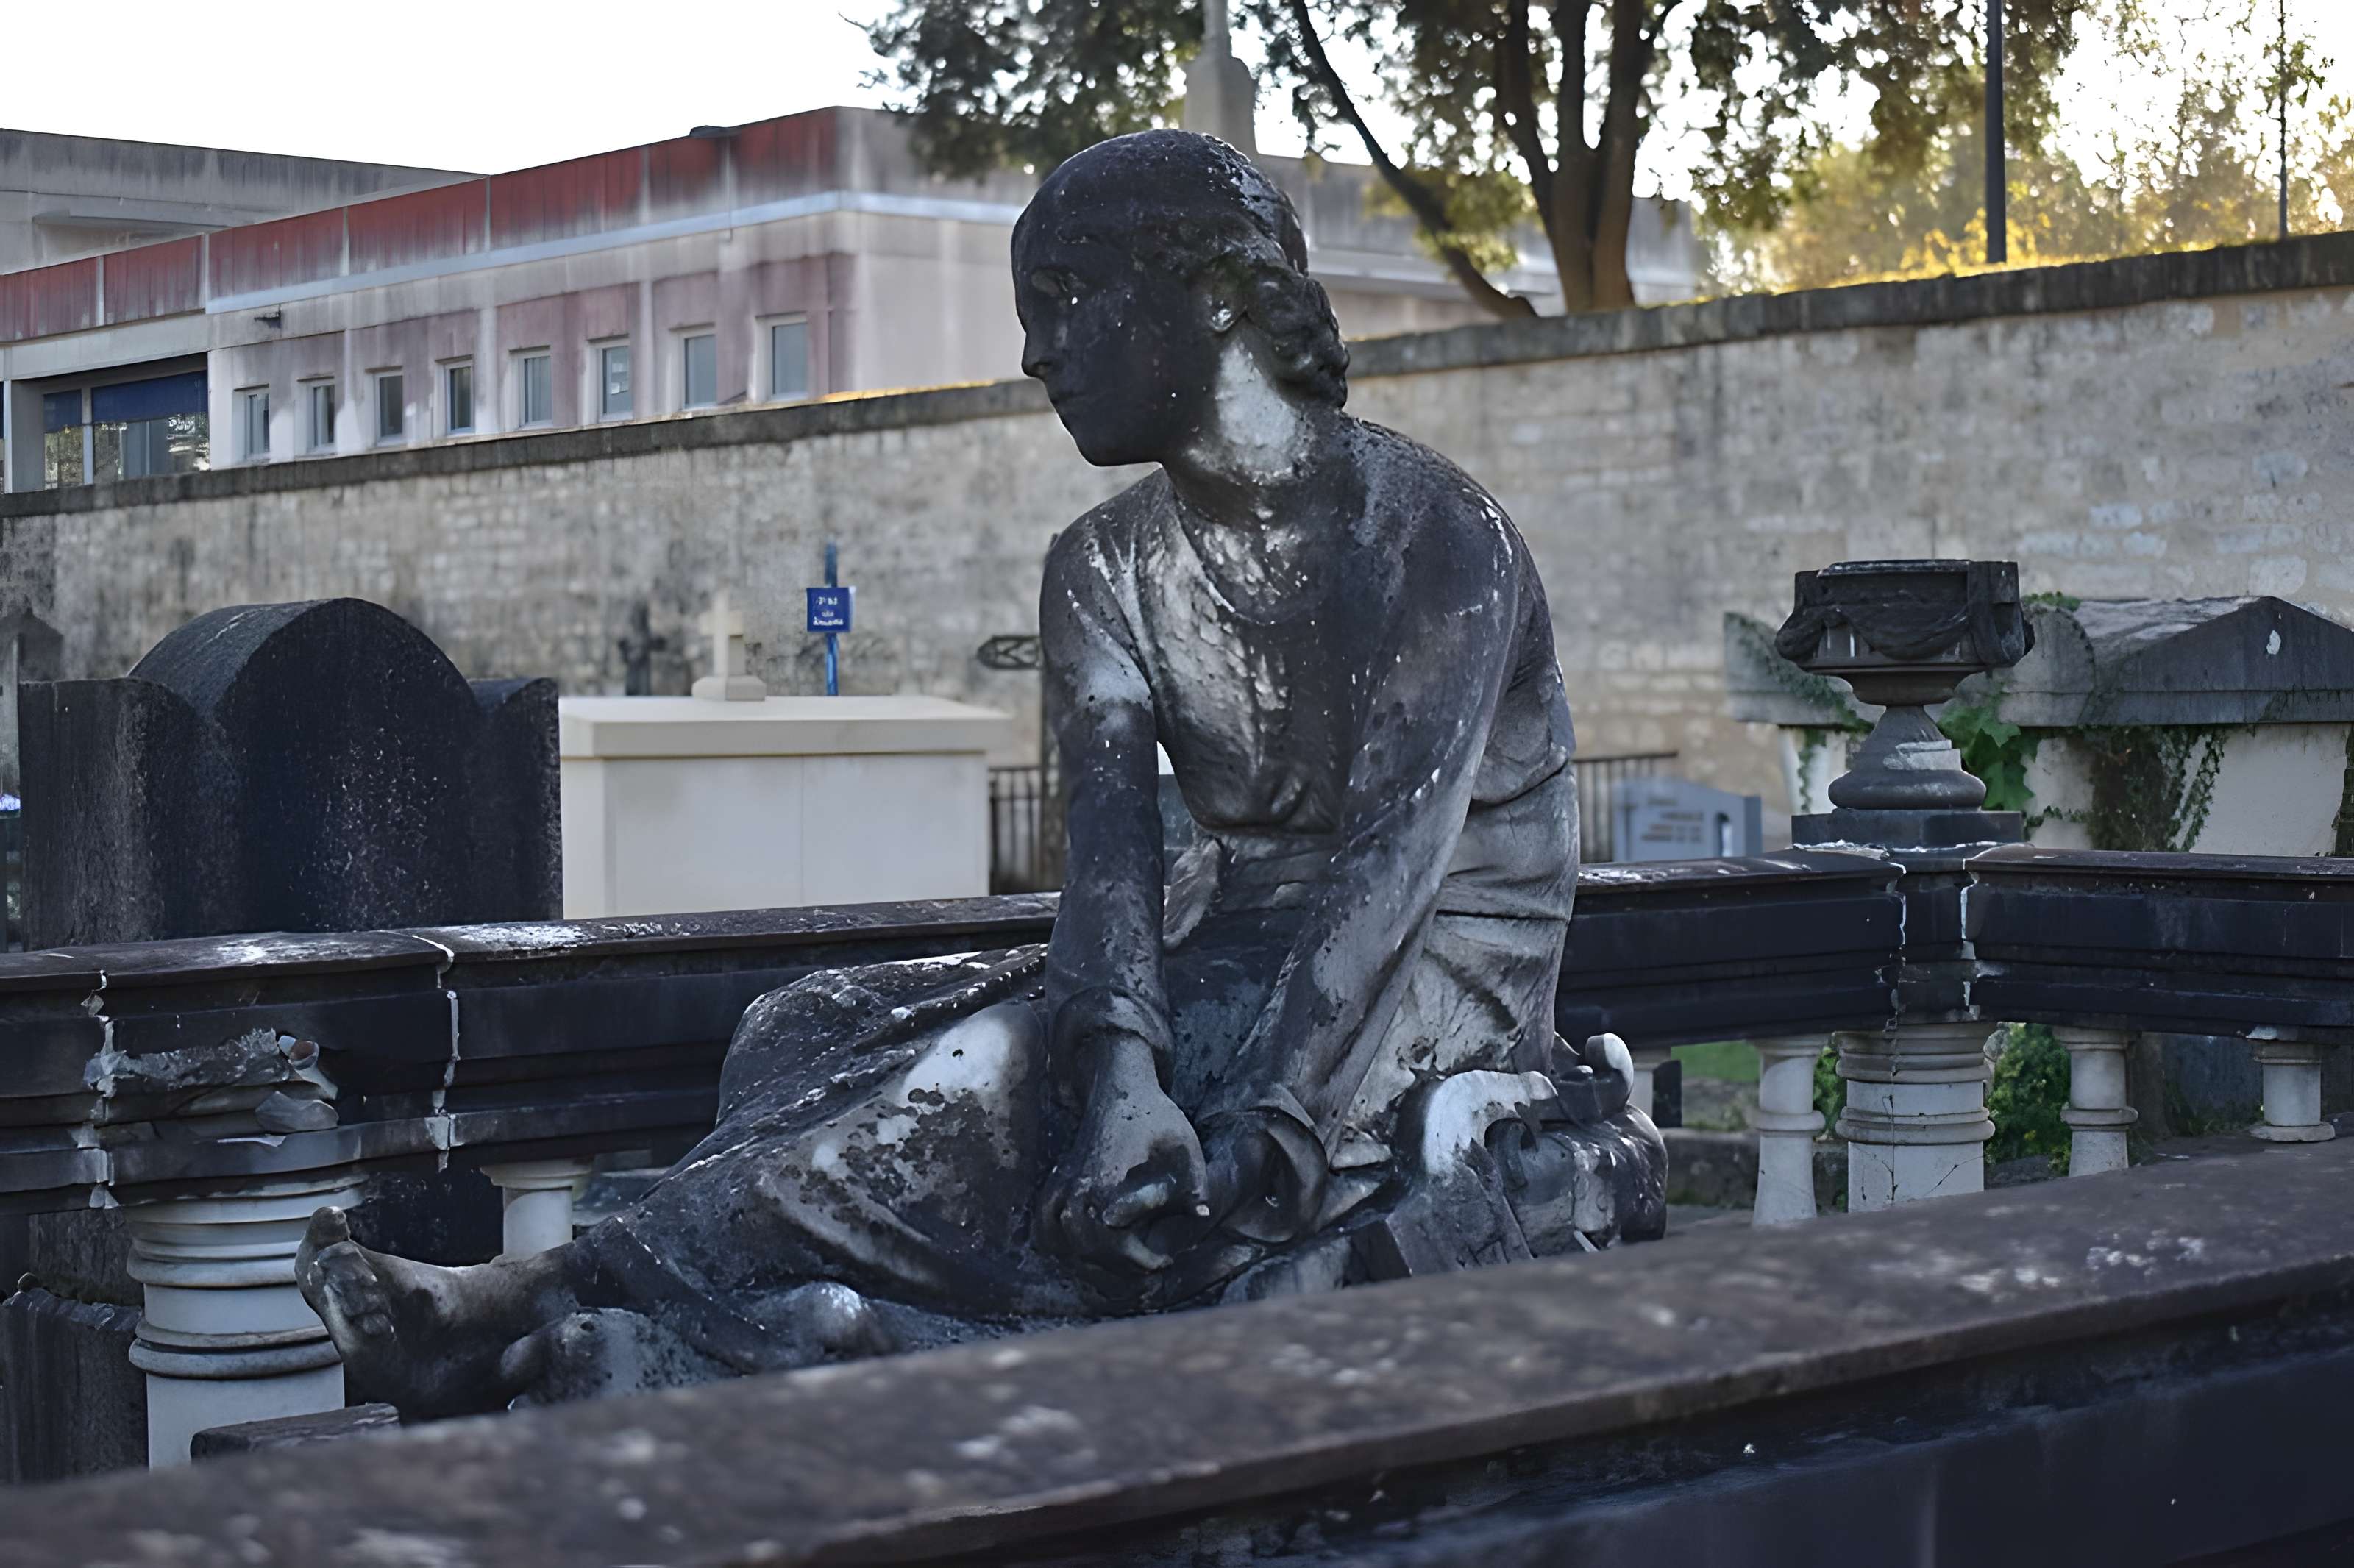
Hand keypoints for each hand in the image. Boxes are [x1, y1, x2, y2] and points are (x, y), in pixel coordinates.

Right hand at [1038, 1036, 1208, 1273]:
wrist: (1121, 1086)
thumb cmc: (1157, 1117)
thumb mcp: (1186, 1148)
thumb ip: (1195, 1185)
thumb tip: (1202, 1215)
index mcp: (1107, 1183)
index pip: (1114, 1244)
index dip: (1142, 1260)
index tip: (1165, 1259)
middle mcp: (1077, 1187)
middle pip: (1086, 1249)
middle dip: (1118, 1266)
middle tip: (1147, 1264)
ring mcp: (1061, 1184)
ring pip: (1060, 1241)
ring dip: (1087, 1259)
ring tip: (1118, 1261)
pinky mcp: (1055, 1180)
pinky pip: (1044, 1224)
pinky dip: (1055, 1241)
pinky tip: (1078, 1248)